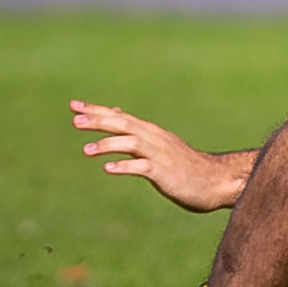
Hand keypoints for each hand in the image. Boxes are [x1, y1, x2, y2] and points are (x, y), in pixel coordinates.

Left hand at [70, 100, 244, 211]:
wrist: (214, 180)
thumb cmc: (184, 164)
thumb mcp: (158, 143)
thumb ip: (136, 131)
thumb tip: (117, 114)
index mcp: (150, 132)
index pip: (119, 116)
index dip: (97, 110)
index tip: (74, 105)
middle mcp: (154, 138)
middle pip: (123, 124)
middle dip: (98, 121)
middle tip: (75, 120)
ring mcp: (159, 154)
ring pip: (131, 143)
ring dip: (108, 144)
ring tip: (86, 150)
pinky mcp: (164, 172)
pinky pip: (142, 167)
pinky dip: (125, 166)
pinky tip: (108, 169)